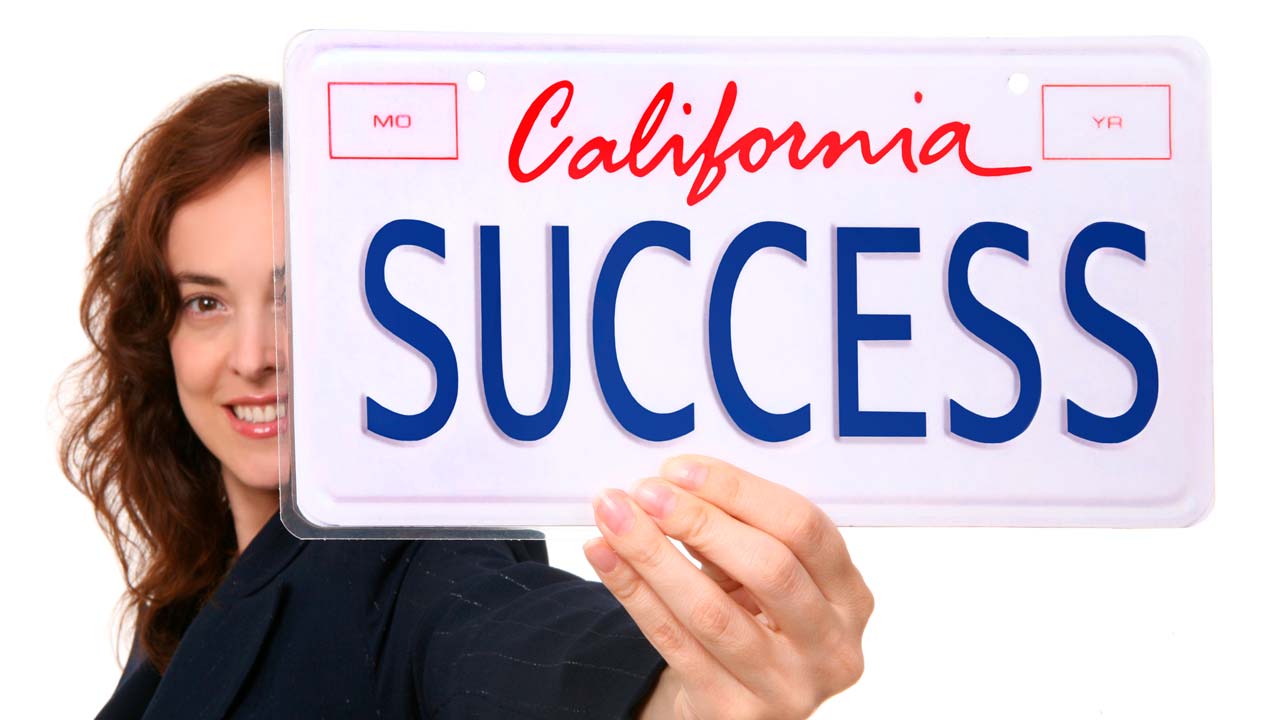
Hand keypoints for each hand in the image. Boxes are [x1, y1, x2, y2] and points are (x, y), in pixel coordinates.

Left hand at [582, 455, 872, 719]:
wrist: (735, 703)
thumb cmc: (753, 623)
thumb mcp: (759, 578)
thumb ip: (733, 532)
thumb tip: (673, 483)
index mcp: (850, 597)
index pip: (804, 528)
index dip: (740, 492)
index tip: (682, 468)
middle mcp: (832, 647)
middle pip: (769, 568)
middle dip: (699, 520)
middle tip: (646, 491)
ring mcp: (788, 688)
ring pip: (711, 611)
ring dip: (653, 554)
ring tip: (614, 515)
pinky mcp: (734, 713)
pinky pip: (673, 643)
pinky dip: (631, 592)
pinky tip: (604, 555)